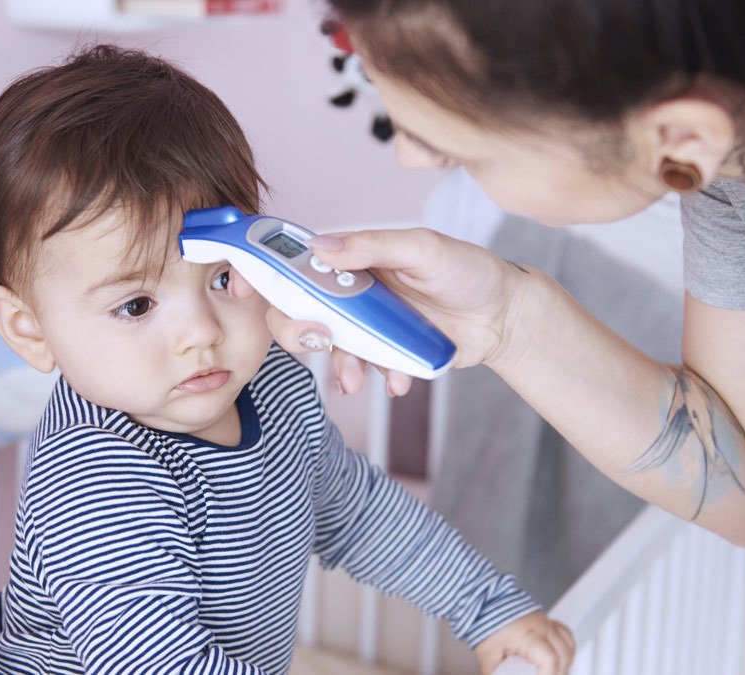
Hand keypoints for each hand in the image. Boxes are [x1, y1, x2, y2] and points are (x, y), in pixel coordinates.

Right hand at [238, 228, 530, 395]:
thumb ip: (373, 246)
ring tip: (359, 380)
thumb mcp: (424, 249)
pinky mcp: (384, 353)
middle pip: (297, 310)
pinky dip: (377, 379)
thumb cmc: (468, 270)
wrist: (504, 317)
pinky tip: (400, 381)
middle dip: (297, 331)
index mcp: (353, 257)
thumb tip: (320, 247)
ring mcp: (365, 324)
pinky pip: (365, 371)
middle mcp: (351, 290)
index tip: (240, 286)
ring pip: (327, 348)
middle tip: (319, 340)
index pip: (294, 259)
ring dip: (337, 367)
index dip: (261, 270)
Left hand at [474, 611, 574, 674]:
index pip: (550, 660)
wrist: (488, 604)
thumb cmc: (489, 627)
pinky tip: (558, 659)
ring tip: (550, 672)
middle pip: (564, 656)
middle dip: (557, 673)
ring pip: (569, 647)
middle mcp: (543, 628)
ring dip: (564, 663)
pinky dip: (566, 650)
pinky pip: (567, 636)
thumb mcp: (489, 656)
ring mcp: (548, 623)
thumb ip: (497, 674)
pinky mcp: (549, 621)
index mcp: (529, 636)